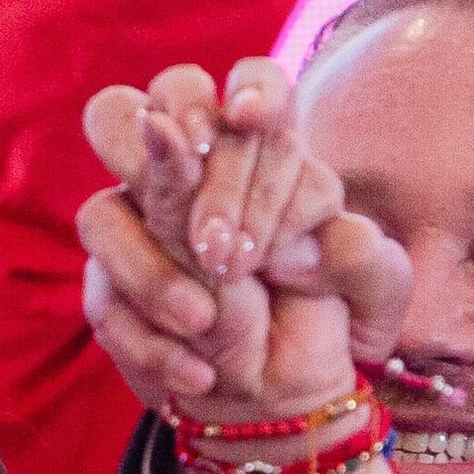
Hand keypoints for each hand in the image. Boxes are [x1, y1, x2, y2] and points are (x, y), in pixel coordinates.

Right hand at [72, 60, 392, 415]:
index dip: (248, 89)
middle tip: (208, 219)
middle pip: (140, 107)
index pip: (251, 82)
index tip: (253, 121)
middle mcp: (187, 172)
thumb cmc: (326, 318)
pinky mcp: (108, 289)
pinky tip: (200, 369)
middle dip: (167, 154)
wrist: (281, 391)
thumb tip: (303, 247)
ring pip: (101, 212)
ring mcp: (135, 226)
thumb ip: (363, 260)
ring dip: (150, 267)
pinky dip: (148, 336)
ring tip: (208, 321)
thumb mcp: (373, 298)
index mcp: (263, 149)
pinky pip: (101, 297)